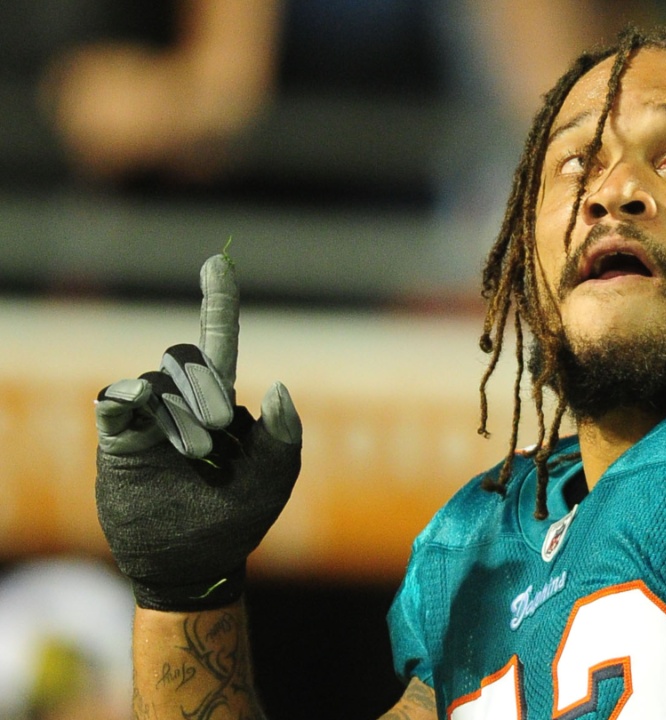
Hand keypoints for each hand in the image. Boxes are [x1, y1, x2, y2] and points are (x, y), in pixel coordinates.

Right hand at [95, 254, 301, 610]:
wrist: (190, 562)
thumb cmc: (238, 516)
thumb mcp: (275, 479)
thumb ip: (285, 435)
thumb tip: (276, 386)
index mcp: (221, 401)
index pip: (221, 341)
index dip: (219, 302)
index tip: (218, 262)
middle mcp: (181, 401)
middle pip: (189, 359)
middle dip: (207, 391)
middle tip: (217, 435)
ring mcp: (148, 419)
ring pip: (159, 382)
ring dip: (182, 414)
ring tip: (195, 454)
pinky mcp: (118, 440)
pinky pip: (118, 402)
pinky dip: (132, 398)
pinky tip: (143, 406)